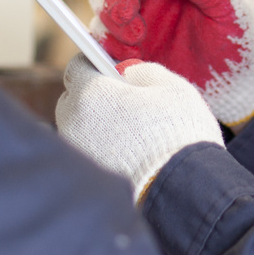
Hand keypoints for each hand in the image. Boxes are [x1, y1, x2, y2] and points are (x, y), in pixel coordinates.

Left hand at [56, 56, 221, 200]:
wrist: (181, 191)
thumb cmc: (178, 134)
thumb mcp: (171, 88)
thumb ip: (143, 71)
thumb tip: (128, 73)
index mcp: (90, 93)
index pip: (77, 68)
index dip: (93, 64)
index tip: (106, 66)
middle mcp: (74, 122)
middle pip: (72, 100)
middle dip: (91, 96)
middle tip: (119, 99)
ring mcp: (79, 153)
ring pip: (79, 129)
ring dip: (94, 124)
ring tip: (126, 129)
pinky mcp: (88, 178)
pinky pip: (88, 153)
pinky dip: (101, 149)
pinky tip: (126, 154)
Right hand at [92, 0, 253, 128]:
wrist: (242, 88)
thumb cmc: (243, 39)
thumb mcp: (229, 6)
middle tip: (127, 18)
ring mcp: (142, 15)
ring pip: (105, 4)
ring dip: (112, 21)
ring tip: (136, 41)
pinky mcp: (132, 44)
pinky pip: (106, 39)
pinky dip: (110, 46)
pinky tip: (133, 58)